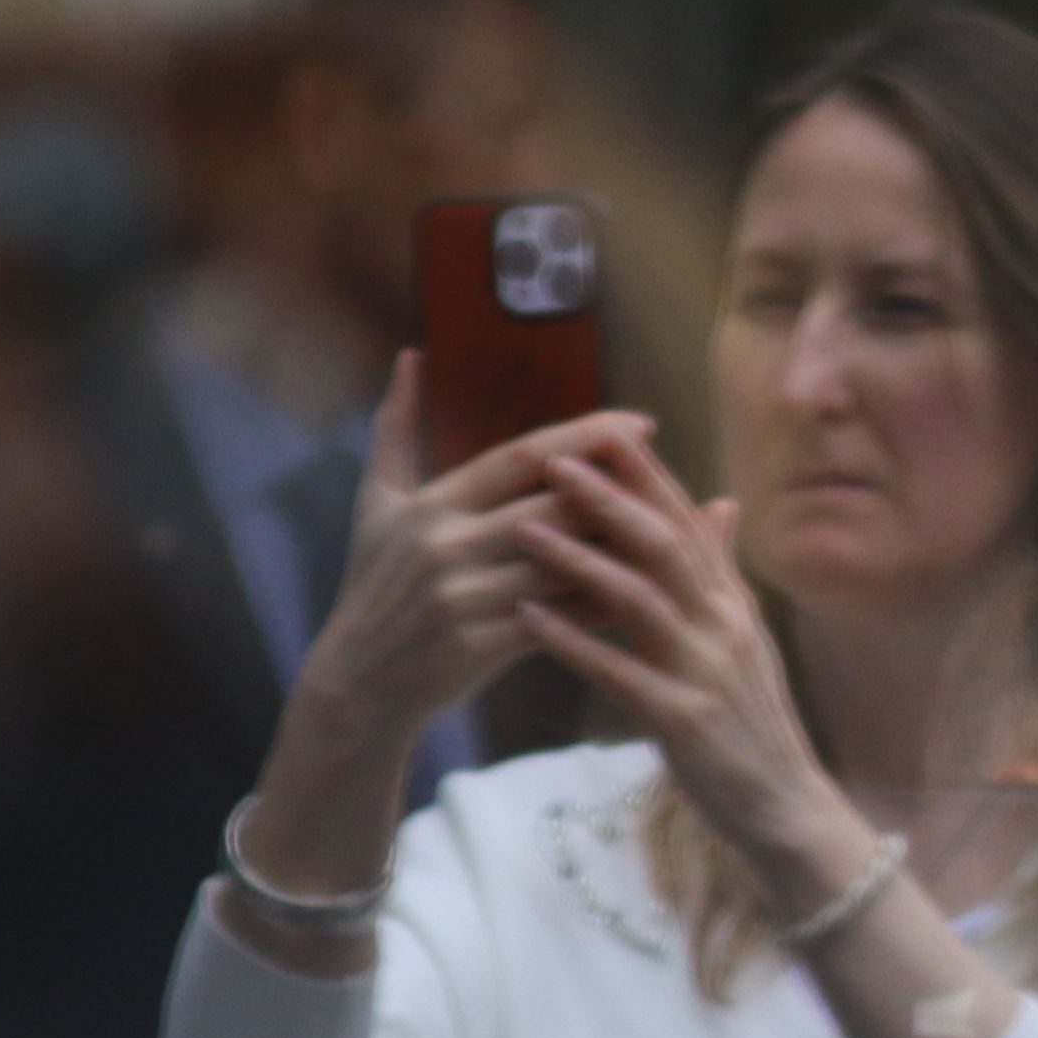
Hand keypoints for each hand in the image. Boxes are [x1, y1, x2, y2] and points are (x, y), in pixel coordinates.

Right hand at [287, 362, 653, 760]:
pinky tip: (648, 593)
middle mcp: (445, 545)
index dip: (586, 435)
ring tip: (679, 532)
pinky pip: (560, 619)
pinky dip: (603, 605)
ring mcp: (461, 598)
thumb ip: (397, 428)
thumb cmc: (374, 583)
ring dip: (622, 549)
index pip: (522, 456)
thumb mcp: (375, 504)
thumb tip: (411, 355)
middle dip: (619, 489)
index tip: (643, 423)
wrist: (357, 682)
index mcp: (431, 505)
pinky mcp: (477, 647)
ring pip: (564, 565)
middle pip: (553, 505)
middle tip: (676, 477)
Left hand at [516, 434, 879, 899]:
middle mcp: (724, 626)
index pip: (688, 520)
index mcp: (732, 602)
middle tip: (552, 462)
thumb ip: (722, 571)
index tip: (601, 429)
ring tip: (526, 531)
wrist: (783, 804)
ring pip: (640, 601)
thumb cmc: (750, 720)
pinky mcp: (683, 721)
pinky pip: (621, 673)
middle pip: (663, 546)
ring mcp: (706, 672)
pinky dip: (574, 644)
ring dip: (580, 561)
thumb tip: (719, 502)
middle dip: (607, 500)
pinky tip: (530, 622)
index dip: (646, 474)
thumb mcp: (744, 636)